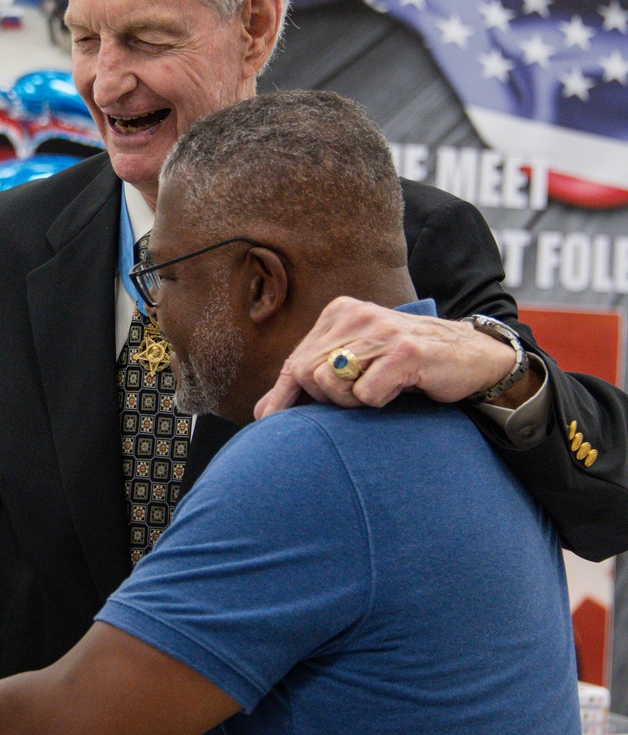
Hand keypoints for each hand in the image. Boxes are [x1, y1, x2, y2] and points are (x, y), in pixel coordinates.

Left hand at [254, 296, 524, 417]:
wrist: (472, 357)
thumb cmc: (408, 365)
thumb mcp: (357, 365)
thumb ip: (312, 383)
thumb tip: (263, 413)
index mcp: (340, 313)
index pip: (294, 362)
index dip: (284, 396)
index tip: (270, 421)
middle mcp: (357, 316)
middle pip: (308, 375)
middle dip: (327, 400)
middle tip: (359, 399)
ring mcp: (381, 331)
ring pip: (332, 385)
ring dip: (352, 403)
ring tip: (379, 391)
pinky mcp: (405, 351)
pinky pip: (367, 395)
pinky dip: (379, 403)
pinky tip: (400, 390)